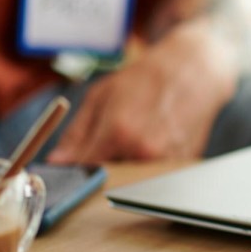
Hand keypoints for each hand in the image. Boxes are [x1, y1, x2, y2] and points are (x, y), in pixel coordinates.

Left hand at [45, 23, 237, 162]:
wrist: (194, 69)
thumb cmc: (146, 78)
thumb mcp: (100, 95)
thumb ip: (76, 133)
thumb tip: (56, 161)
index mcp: (119, 132)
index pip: (83, 171)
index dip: (72, 170)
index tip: (69, 167)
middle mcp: (144, 152)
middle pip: (109, 180)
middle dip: (101, 170)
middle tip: (107, 147)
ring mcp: (167, 161)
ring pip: (133, 182)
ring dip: (126, 168)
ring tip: (135, 138)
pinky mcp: (183, 165)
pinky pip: (154, 177)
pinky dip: (148, 167)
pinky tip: (154, 140)